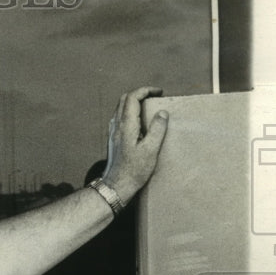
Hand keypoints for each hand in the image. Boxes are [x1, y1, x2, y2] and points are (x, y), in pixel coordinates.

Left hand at [102, 86, 168, 203]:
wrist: (116, 184)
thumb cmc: (134, 170)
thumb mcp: (151, 150)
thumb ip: (157, 129)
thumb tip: (162, 113)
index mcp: (126, 125)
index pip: (132, 97)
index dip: (145, 90)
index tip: (159, 92)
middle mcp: (116, 125)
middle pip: (124, 99)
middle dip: (139, 93)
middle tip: (155, 96)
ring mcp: (113, 131)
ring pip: (121, 108)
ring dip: (134, 102)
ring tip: (149, 107)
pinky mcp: (113, 138)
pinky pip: (120, 117)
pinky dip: (130, 112)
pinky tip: (140, 121)